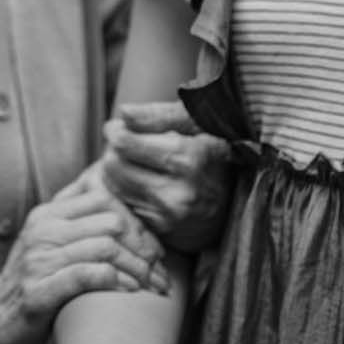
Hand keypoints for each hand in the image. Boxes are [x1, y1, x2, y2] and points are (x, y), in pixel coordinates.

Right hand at [0, 173, 174, 343]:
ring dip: (138, 268)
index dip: (136, 221)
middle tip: (159, 270)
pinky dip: (117, 281)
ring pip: (106, 248)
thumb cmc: (31, 284)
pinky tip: (131, 291)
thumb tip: (116, 201)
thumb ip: (76, 221)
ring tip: (152, 285)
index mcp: (47, 214)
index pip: (104, 199)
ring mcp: (39, 260)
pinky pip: (88, 275)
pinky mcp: (39, 292)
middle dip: (144, 246)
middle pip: (112, 222)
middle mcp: (42, 230)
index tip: (152, 247)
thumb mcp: (48, 243)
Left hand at [102, 101, 232, 253]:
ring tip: (133, 160)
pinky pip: (121, 203)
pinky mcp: (158, 230)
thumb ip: (158, 116)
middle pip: (114, 164)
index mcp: (189, 159)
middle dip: (113, 150)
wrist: (230, 203)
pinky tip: (139, 180)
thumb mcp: (195, 124)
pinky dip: (122, 189)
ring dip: (114, 169)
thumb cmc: (211, 153)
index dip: (116, 131)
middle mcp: (179, 192)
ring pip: (112, 184)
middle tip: (125, 143)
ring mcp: (168, 216)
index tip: (118, 126)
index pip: (126, 143)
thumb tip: (123, 113)